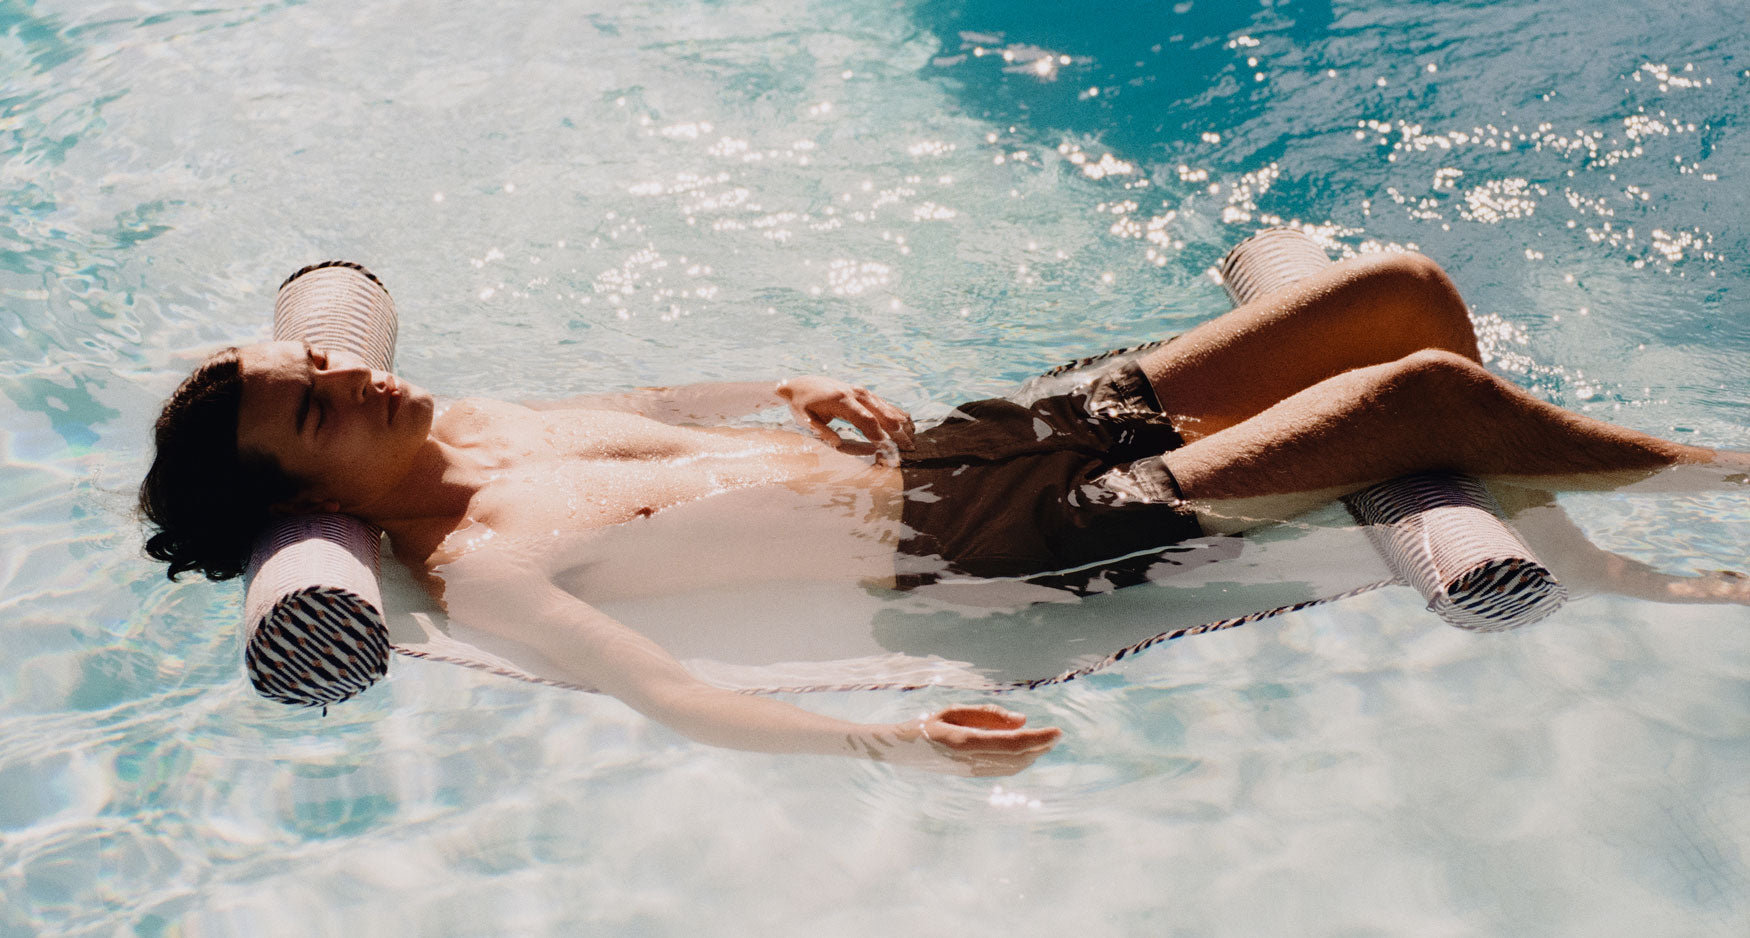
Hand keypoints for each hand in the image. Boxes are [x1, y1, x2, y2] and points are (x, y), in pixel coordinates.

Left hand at [777, 376, 914, 460]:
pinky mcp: (864, 393)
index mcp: (842, 400)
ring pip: (886, 408)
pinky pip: (884, 403)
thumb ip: (822, 431)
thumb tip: (838, 444)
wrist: (802, 384)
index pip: (866, 419)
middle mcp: (856, 394)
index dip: (879, 435)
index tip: (889, 449)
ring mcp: (862, 392)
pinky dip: (897, 414)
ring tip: (913, 439)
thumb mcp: (805, 419)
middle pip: (881, 414)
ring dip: (901, 424)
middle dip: (897, 432)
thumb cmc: (802, 405)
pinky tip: (908, 423)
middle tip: (909, 448)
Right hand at [865, 704, 1062, 775]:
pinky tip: (1026, 753)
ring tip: (1046, 742)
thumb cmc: (926, 724)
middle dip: (1040, 746)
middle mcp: (970, 761)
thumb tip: (1022, 721)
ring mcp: (971, 772)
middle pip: (1017, 758)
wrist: (900, 750)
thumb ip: (988, 715)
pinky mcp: (970, 776)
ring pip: (1012, 767)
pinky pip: (1002, 771)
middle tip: (1057, 735)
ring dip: (1032, 755)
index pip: (1012, 743)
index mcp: (965, 741)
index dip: (1037, 738)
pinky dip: (1020, 762)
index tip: (1057, 731)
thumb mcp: (954, 711)